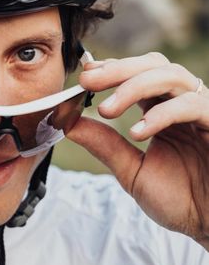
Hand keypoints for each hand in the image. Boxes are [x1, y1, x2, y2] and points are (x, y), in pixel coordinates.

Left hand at [67, 52, 208, 249]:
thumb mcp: (131, 170)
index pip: (136, 75)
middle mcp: (181, 104)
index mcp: (161, 110)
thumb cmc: (179, 199)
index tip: (84, 76)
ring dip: (133, 86)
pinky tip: (138, 132)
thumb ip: (104, 145)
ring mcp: (202, 112)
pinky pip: (193, 106)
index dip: (111, 70)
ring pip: (171, 76)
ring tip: (106, 110)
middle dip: (117, 69)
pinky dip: (161, 114)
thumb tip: (69, 123)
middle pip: (153, 65)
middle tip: (87, 81)